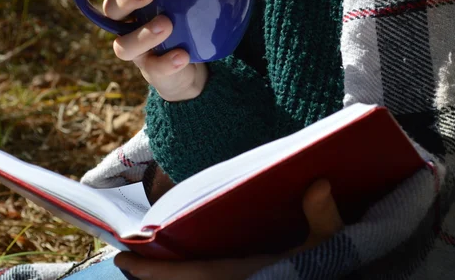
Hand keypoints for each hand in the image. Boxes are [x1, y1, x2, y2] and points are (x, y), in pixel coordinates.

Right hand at [101, 0, 207, 101]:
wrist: (192, 65)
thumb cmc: (186, 20)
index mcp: (132, 1)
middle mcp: (128, 25)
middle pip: (112, 10)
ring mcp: (138, 51)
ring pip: (123, 45)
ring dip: (142, 34)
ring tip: (166, 25)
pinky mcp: (152, 71)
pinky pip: (153, 68)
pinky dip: (167, 62)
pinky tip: (182, 55)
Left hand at [114, 179, 343, 279]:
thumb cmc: (328, 265)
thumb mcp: (329, 244)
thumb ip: (323, 217)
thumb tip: (319, 184)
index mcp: (242, 273)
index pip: (189, 275)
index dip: (154, 271)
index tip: (124, 258)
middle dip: (153, 274)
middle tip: (126, 259)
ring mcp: (236, 279)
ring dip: (169, 274)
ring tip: (145, 257)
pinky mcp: (241, 276)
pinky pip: (204, 277)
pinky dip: (186, 272)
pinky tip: (180, 260)